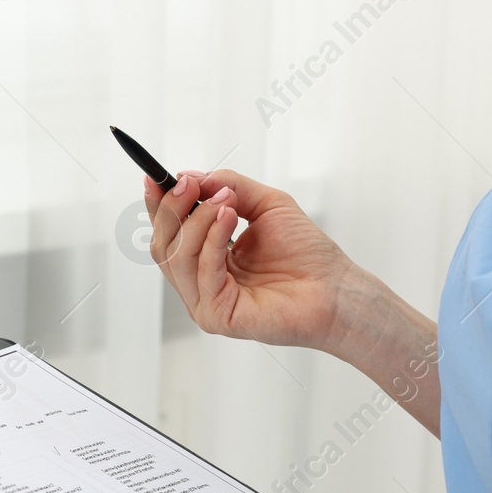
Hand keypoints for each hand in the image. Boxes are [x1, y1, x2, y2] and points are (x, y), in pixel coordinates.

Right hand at [146, 169, 365, 352]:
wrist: (335, 288)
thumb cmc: (307, 254)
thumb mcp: (266, 205)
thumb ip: (231, 186)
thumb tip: (194, 176)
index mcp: (205, 260)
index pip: (168, 232)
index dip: (158, 205)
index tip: (155, 177)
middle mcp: (200, 283)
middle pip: (163, 244)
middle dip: (173, 208)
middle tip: (191, 184)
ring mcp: (205, 302)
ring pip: (176, 257)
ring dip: (197, 221)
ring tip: (225, 201)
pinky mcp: (217, 316)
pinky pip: (202, 272)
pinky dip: (212, 239)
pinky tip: (229, 218)